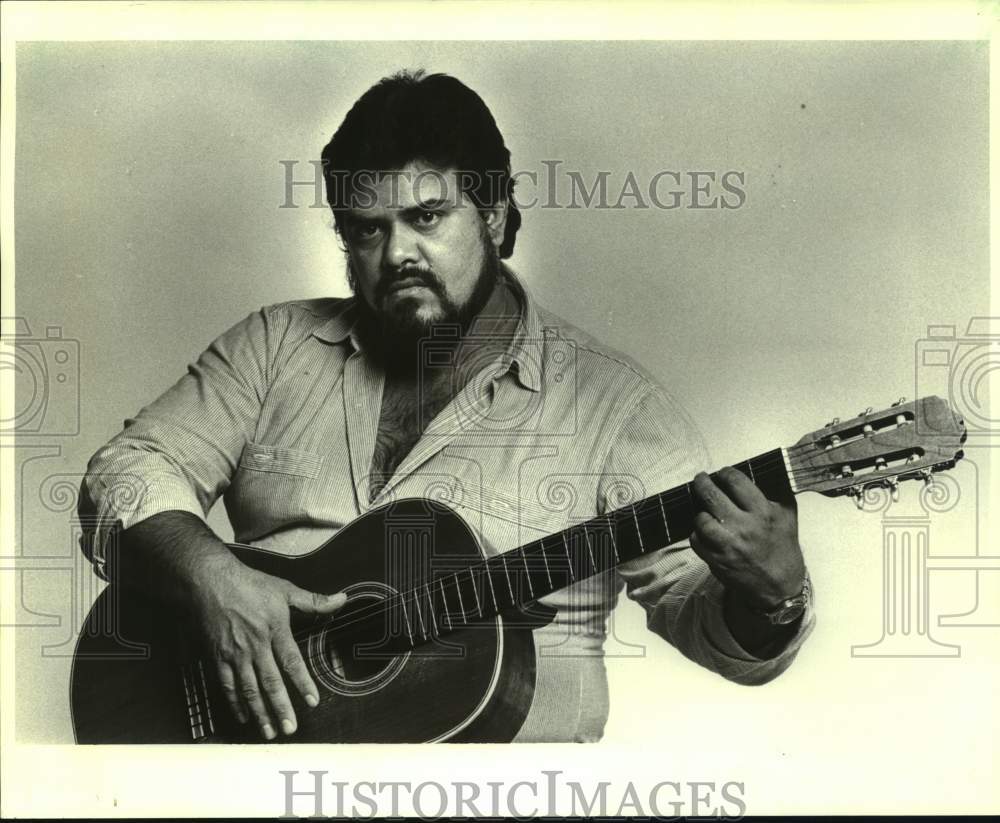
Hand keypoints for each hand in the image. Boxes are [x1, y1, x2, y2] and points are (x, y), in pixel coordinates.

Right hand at [187, 552, 345, 739]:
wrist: (210, 582)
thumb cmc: (249, 585)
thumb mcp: (285, 590)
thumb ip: (314, 601)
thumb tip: (341, 600)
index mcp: (275, 630)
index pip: (292, 661)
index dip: (303, 683)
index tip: (313, 701)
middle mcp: (255, 646)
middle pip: (270, 682)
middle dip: (281, 708)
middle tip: (290, 728)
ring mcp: (235, 654)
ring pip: (249, 689)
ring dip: (260, 712)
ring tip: (269, 732)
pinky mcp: (217, 657)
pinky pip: (227, 685)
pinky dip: (236, 703)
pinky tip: (244, 716)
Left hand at [689, 467, 805, 609]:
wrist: (780, 586)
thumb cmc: (783, 548)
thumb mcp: (788, 515)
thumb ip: (775, 491)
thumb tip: (759, 471)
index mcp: (763, 512)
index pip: (736, 482)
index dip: (725, 473)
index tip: (722, 473)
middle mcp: (744, 527)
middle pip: (711, 495)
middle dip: (702, 483)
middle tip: (701, 479)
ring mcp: (728, 545)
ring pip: (700, 519)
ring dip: (701, 513)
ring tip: (706, 511)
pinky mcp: (716, 560)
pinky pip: (696, 540)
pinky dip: (698, 534)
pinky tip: (706, 532)